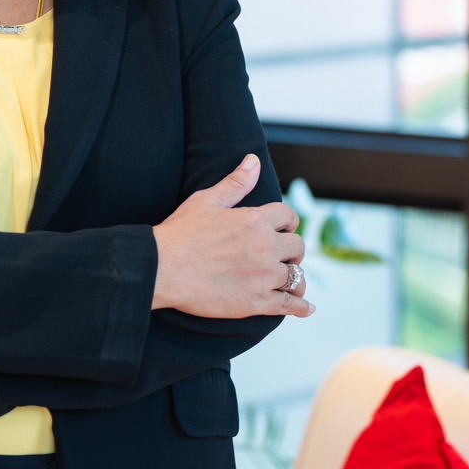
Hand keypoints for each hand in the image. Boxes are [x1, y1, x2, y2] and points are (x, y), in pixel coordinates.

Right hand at [151, 155, 312, 319]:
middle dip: (292, 249)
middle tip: (283, 255)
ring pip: (296, 276)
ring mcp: (263, 276)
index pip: (289, 216)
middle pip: (298, 247)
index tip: (283, 228)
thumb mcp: (207, 200)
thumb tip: (253, 161)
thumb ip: (235, 183)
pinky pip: (289, 304)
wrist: (162, 268)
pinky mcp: (256, 302)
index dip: (287, 221)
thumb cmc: (180, 233)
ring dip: (294, 276)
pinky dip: (301, 307)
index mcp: (256, 220)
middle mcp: (266, 247)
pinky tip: (306, 307)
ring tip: (291, 280)